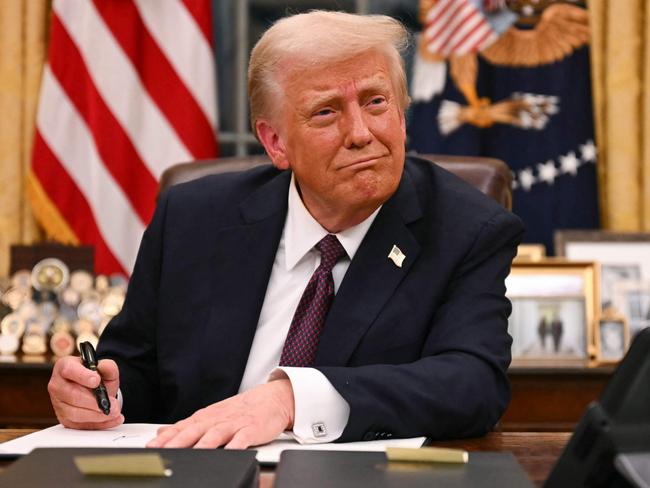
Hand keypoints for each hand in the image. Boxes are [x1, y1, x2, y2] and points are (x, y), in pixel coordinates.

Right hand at [48, 355, 122, 428]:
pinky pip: (80, 425)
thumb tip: (104, 367)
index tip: (96, 381)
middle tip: (112, 403)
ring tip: (114, 412)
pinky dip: (98, 424)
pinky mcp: (64, 419)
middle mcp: (57, 385)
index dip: (82, 376)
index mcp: (64, 367)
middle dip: (94, 402)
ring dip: (97, 415)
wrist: (93, 389)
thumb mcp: (104, 368)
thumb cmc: (95, 376)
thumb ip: (107, 366)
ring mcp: (59, 404)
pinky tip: (111, 420)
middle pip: (73, 395)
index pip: (68, 370)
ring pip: (75, 413)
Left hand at [147, 379, 294, 448]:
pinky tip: (229, 453)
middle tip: (162, 452)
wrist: (272, 398)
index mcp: (206, 417)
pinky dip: (235, 446)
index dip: (166, 438)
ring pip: (215, 434)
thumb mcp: (212, 414)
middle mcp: (217, 419)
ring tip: (191, 456)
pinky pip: (242, 439)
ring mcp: (234, 424)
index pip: (182, 427)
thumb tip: (162, 432)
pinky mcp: (252, 429)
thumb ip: (187, 425)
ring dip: (202, 445)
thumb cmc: (242, 410)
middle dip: (177, 442)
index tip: (151, 448)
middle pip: (194, 431)